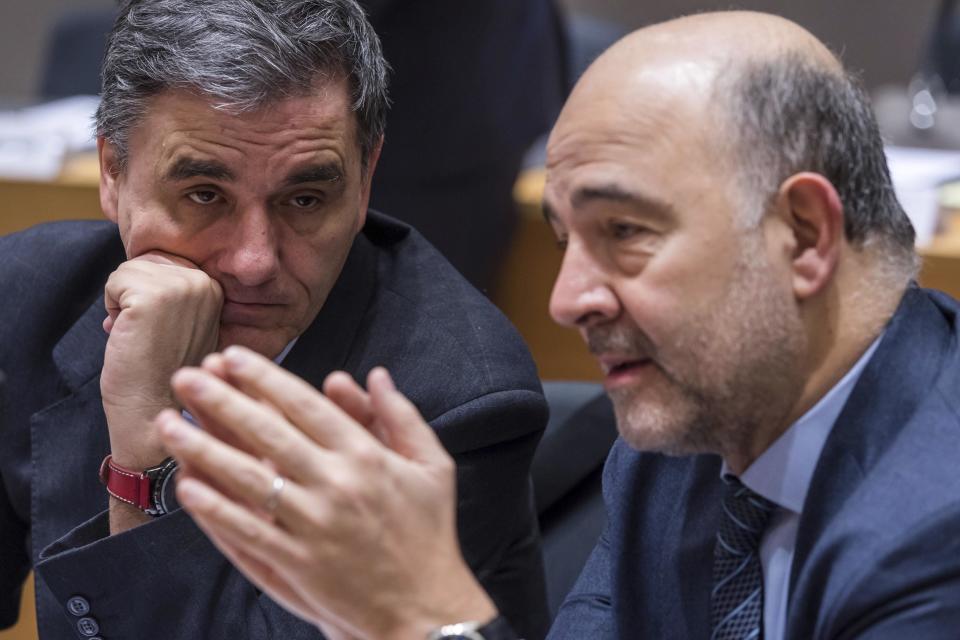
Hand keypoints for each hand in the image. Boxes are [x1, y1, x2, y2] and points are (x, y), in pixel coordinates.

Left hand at [101, 252, 222, 469]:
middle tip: (146, 332)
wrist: (155, 410)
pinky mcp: (152, 299)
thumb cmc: (161, 370)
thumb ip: (178, 292)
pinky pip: (114, 281)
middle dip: (134, 292)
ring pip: (128, 270)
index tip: (159, 326)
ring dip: (121, 301)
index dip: (149, 292)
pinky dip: (111, 308)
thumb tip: (145, 261)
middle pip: (145, 261)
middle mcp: (203, 283)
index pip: (164, 261)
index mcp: (215, 287)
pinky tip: (127, 334)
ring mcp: (179, 289)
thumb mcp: (185, 322)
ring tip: (139, 334)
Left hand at [157, 346, 495, 639]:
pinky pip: (247, 531)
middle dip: (220, 399)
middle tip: (185, 375)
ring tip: (168, 424)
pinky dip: (215, 509)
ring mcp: (314, 525)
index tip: (232, 357)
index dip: (264, 378)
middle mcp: (337, 484)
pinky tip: (186, 486)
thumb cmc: (430, 532)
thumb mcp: (434, 465)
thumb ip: (402, 416)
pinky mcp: (298, 563)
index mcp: (367, 455)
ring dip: (202, 448)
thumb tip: (376, 374)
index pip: (304, 405)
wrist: (427, 607)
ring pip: (247, 479)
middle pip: (267, 433)